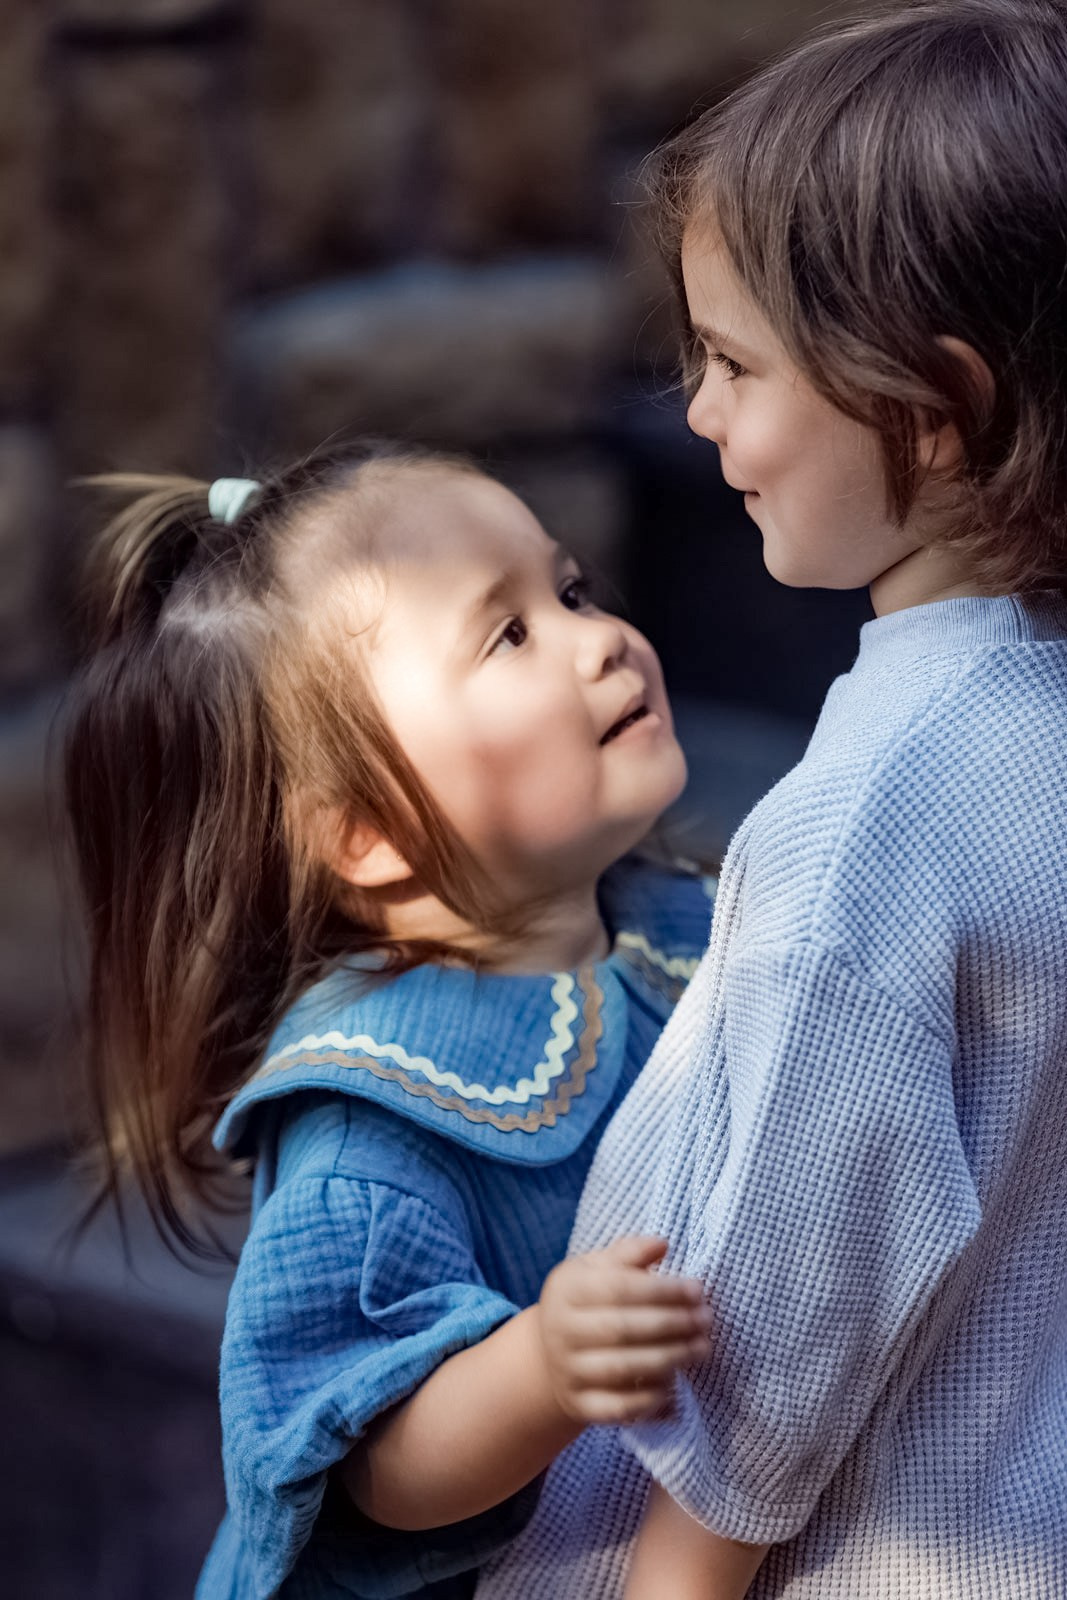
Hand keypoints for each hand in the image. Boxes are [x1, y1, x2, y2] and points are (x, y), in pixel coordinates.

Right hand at [535, 1235, 710, 1424]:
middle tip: (706, 1319)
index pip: (618, 1288)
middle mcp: (560, 1331)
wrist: (552, 1352)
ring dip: (670, 1358)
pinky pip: (618, 1407)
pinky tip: (674, 1384)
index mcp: (565, 1290)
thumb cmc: (590, 1300)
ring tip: (701, 1347)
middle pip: (622, 1329)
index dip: (662, 1290)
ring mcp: (567, 1371)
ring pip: (622, 1368)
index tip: (697, 1289)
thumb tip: (661, 1244)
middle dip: (672, 1324)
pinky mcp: (579, 1405)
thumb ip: (629, 1253)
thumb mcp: (599, 1268)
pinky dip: (649, 1398)